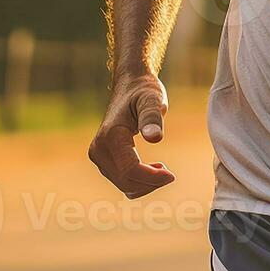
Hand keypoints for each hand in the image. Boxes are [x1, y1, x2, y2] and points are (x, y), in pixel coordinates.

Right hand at [88, 73, 175, 197]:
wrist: (129, 85)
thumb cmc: (143, 90)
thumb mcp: (152, 99)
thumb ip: (152, 118)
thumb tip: (154, 138)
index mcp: (111, 135)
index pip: (130, 170)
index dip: (152, 178)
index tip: (172, 175)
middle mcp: (99, 148)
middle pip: (126, 181)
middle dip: (151, 182)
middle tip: (170, 173)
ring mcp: (98, 155)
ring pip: (124, 184)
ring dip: (145, 183)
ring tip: (161, 168)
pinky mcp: (102, 159)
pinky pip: (121, 181)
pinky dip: (138, 181)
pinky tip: (151, 168)